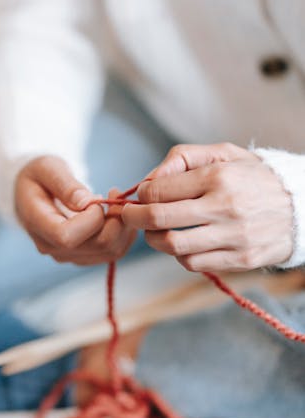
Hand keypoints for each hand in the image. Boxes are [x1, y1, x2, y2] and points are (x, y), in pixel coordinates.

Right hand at [15, 155, 135, 264]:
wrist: (31, 192)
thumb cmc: (38, 176)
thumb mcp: (47, 168)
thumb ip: (65, 184)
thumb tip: (86, 202)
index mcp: (37, 224)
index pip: (67, 236)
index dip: (92, 219)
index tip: (97, 197)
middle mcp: (51, 247)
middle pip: (96, 245)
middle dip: (115, 219)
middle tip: (114, 193)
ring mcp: (67, 255)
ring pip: (109, 251)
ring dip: (121, 226)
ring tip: (115, 201)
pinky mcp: (81, 256)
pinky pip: (112, 252)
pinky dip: (122, 233)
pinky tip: (115, 214)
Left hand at [121, 143, 293, 271]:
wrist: (302, 207)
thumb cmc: (254, 178)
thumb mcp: (224, 154)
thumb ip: (184, 158)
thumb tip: (150, 178)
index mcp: (219, 177)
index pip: (159, 190)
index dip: (140, 195)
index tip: (139, 196)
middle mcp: (225, 207)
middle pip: (159, 219)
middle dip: (134, 218)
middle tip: (129, 216)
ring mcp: (233, 236)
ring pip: (172, 246)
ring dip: (154, 240)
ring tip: (154, 231)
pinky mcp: (240, 259)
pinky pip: (193, 263)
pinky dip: (179, 255)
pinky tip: (182, 243)